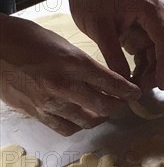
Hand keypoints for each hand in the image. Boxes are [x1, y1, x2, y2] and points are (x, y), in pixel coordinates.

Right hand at [0, 16, 140, 135]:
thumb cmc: (24, 38)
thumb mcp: (60, 43)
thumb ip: (82, 63)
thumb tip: (100, 80)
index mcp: (73, 62)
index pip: (111, 83)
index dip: (127, 91)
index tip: (135, 94)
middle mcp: (65, 85)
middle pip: (104, 106)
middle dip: (118, 106)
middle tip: (121, 103)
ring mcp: (50, 102)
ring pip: (87, 121)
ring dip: (99, 117)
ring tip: (102, 111)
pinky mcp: (37, 113)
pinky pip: (66, 128)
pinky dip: (77, 125)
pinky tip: (80, 118)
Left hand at [67, 0, 163, 91]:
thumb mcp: (98, 28)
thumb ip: (113, 56)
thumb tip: (125, 83)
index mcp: (149, 9)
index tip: (160, 85)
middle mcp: (157, 15)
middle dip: (160, 71)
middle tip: (141, 88)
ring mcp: (153, 24)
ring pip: (162, 54)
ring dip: (152, 71)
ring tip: (134, 86)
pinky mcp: (145, 31)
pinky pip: (151, 53)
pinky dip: (145, 67)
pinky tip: (132, 77)